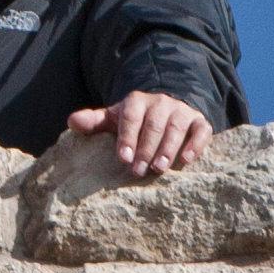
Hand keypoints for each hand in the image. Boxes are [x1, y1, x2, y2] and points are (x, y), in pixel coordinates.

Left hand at [67, 92, 211, 177]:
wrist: (166, 107)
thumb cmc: (135, 119)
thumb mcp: (114, 118)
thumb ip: (95, 121)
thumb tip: (72, 122)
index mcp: (137, 102)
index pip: (131, 117)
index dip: (127, 136)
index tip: (123, 157)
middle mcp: (161, 103)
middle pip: (153, 124)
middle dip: (146, 148)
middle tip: (139, 170)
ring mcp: (181, 111)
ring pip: (176, 127)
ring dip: (168, 148)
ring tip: (159, 168)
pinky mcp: (199, 121)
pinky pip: (201, 130)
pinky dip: (196, 144)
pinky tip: (187, 160)